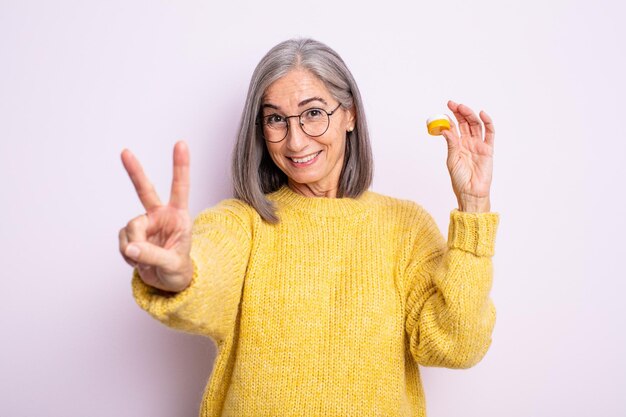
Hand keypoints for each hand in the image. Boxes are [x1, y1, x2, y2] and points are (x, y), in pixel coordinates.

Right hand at [118, 141, 192, 291]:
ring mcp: (145, 224)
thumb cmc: (178, 270)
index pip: (180, 188)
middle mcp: (161, 216)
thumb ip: (152, 255)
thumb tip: (129, 247)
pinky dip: (127, 254)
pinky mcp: (132, 234)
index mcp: (179, 216)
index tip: (180, 143)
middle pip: (145, 190)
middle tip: (125, 152)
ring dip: (133, 247)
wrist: (168, 282)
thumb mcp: (172, 264)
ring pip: (130, 228)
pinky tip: (137, 260)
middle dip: (134, 171)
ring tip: (145, 260)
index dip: (180, 166)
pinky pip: (123, 241)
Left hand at [441, 100, 494, 211]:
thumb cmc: (460, 180)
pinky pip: (489, 133)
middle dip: (460, 112)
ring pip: (475, 125)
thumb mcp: (452, 160)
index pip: (454, 127)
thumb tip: (445, 129)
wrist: (471, 192)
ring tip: (463, 107)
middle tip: (453, 104)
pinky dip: (487, 122)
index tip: (445, 109)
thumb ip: (451, 144)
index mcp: (457, 145)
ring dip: (470, 115)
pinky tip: (482, 114)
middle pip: (465, 123)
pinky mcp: (488, 149)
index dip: (450, 118)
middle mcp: (468, 143)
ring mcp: (478, 145)